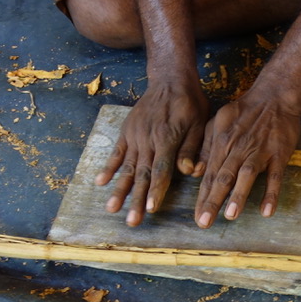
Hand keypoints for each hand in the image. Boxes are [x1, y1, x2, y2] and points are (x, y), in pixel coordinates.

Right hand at [97, 76, 208, 225]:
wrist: (170, 79)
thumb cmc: (190, 103)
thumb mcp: (200, 123)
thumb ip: (191, 148)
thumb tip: (188, 171)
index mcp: (167, 139)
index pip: (161, 170)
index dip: (156, 190)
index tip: (151, 209)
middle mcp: (148, 140)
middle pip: (142, 175)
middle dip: (136, 200)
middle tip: (131, 221)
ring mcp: (135, 136)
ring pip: (127, 168)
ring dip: (119, 190)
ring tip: (111, 209)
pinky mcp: (127, 132)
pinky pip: (116, 152)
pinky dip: (108, 168)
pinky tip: (100, 182)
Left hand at [194, 90, 300, 227]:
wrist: (274, 95)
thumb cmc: (244, 111)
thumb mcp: (217, 123)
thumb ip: (206, 147)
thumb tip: (194, 172)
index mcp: (222, 143)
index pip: (209, 174)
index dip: (203, 196)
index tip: (197, 217)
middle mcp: (238, 149)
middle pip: (223, 178)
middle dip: (213, 201)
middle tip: (204, 222)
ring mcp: (259, 152)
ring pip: (247, 176)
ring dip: (238, 195)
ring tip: (230, 215)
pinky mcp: (279, 154)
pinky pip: (275, 176)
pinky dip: (271, 193)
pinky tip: (267, 211)